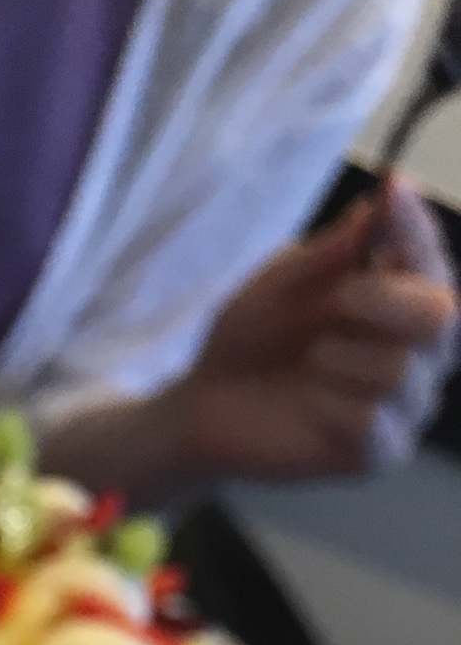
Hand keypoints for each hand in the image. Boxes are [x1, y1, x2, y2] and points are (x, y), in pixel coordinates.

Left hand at [175, 174, 458, 479]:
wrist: (206, 404)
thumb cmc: (251, 336)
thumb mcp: (283, 281)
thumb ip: (336, 247)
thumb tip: (391, 193)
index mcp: (401, 298)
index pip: (430, 261)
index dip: (415, 227)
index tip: (395, 192)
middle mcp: (418, 349)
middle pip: (443, 317)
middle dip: (386, 300)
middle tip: (339, 299)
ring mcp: (403, 403)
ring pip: (400, 371)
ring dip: (340, 358)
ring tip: (310, 359)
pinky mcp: (378, 452)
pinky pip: (375, 423)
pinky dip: (331, 406)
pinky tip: (308, 403)